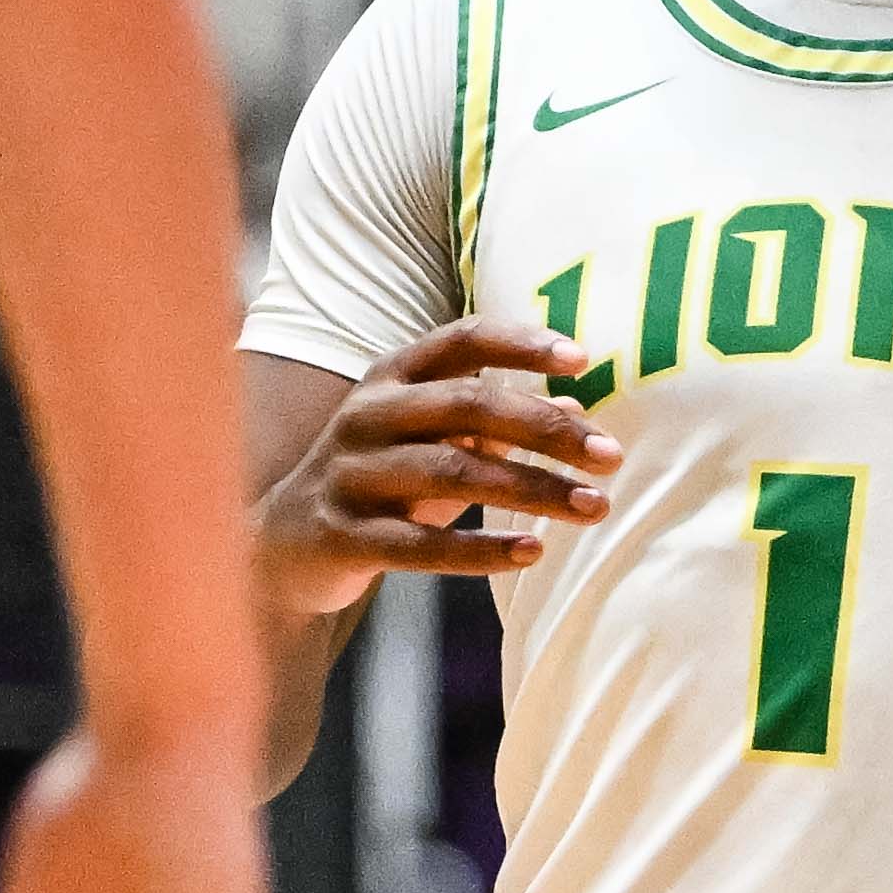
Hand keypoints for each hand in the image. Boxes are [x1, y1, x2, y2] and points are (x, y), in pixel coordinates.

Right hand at [265, 315, 613, 610]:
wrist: (282, 547)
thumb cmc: (380, 483)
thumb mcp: (433, 443)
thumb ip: (494, 424)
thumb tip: (577, 409)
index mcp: (390, 379)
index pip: (461, 340)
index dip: (522, 344)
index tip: (584, 358)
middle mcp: (366, 416)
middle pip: (468, 406)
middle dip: (547, 430)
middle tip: (610, 456)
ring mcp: (350, 476)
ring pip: (452, 474)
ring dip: (532, 490)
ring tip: (594, 507)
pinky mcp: (343, 536)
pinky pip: (421, 547)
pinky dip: (482, 549)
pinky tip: (533, 552)